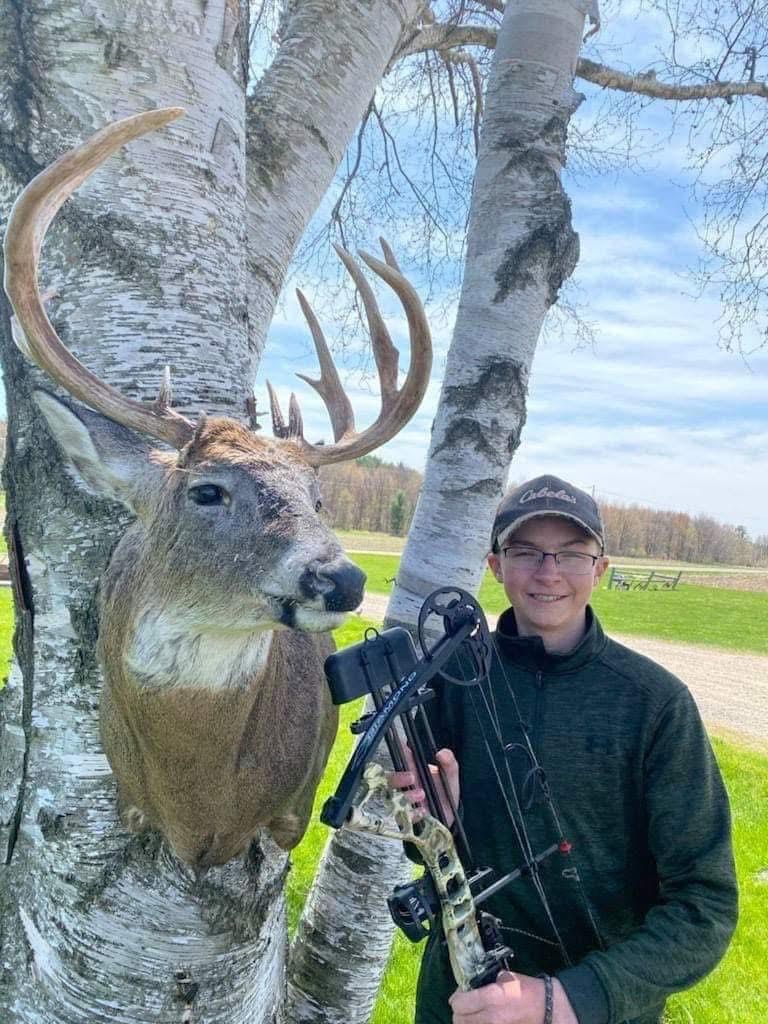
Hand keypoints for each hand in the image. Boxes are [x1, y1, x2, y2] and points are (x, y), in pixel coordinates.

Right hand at [389, 745, 459, 826]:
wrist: (448, 815)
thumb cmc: (445, 792)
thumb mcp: (450, 776)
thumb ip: (449, 762)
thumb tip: (442, 753)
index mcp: (412, 771)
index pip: (400, 761)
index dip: (399, 755)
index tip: (402, 750)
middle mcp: (404, 786)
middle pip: (389, 780)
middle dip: (397, 778)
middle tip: (412, 777)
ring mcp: (403, 802)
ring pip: (394, 799)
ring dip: (407, 795)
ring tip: (422, 794)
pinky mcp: (407, 819)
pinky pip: (404, 818)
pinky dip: (413, 814)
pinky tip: (423, 811)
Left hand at [449, 972, 577, 1023]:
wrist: (548, 1010)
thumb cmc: (528, 991)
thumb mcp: (506, 977)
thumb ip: (486, 982)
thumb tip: (471, 986)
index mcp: (491, 997)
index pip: (459, 1003)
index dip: (458, 998)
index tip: (462, 995)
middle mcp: (490, 1018)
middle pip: (458, 1020)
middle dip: (460, 1012)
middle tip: (467, 1007)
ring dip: (468, 1022)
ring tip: (474, 1016)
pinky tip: (483, 1021)